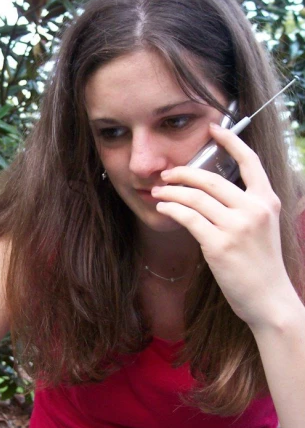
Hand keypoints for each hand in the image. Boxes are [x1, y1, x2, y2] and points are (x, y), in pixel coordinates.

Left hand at [151, 122, 292, 327]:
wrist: (270, 299)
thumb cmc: (262, 266)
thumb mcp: (264, 228)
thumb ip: (246, 207)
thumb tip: (211, 193)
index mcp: (268, 201)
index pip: (250, 161)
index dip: (230, 140)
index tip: (213, 127)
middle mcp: (254, 209)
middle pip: (211, 178)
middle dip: (183, 172)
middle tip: (166, 173)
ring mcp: (237, 226)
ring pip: (195, 197)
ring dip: (172, 192)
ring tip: (158, 191)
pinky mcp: (220, 244)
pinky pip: (188, 217)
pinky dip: (172, 209)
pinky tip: (163, 208)